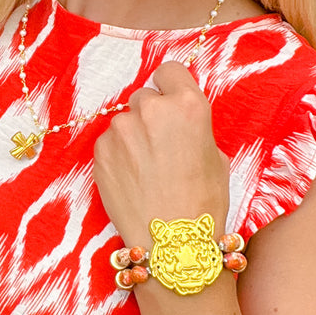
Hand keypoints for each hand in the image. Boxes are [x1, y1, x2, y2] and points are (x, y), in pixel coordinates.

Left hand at [93, 62, 229, 243]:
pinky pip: (108, 143)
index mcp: (188, 105)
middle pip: (144, 96)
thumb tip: (177, 123)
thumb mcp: (215, 156)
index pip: (169, 70)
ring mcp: (121, 130)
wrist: (172, 243)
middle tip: (160, 146)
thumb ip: (192, 128)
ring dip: (132, 137)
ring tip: (146, 169)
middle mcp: (151, 110)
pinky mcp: (100, 152)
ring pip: (124, 121)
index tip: (169, 100)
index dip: (169, 86)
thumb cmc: (203, 203)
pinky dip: (117, 156)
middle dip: (150, 115)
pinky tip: (132, 179)